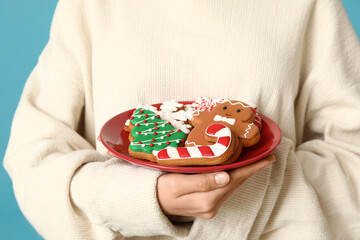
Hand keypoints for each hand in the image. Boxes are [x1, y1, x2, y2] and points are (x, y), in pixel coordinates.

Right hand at [157, 155, 274, 218]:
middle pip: (236, 183)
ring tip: (254, 160)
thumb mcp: (177, 183)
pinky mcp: (207, 204)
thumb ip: (201, 181)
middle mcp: (212, 206)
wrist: (151, 202)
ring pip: (232, 186)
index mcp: (206, 200)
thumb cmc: (160, 189)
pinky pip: (225, 188)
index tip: (267, 158)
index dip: (251, 168)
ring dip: (243, 173)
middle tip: (265, 155)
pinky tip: (236, 169)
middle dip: (251, 169)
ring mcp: (210, 207)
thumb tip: (226, 177)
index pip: (234, 180)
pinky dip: (233, 177)